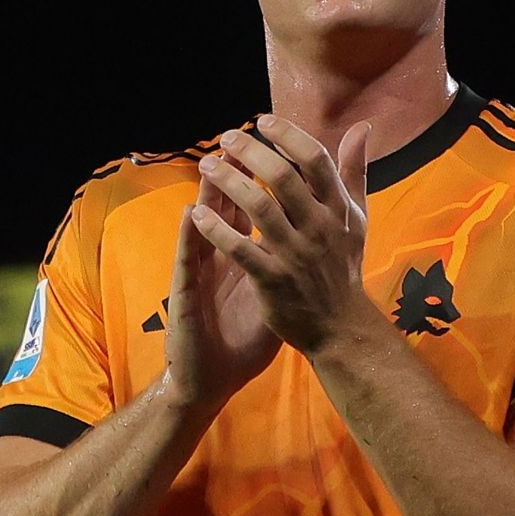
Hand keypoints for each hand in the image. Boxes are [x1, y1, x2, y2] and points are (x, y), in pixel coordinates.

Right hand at [161, 163, 281, 416]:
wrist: (214, 377)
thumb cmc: (244, 335)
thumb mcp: (278, 293)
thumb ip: (298, 259)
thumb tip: (328, 236)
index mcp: (242, 251)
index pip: (252, 205)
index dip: (265, 180)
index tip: (281, 151)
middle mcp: (219, 254)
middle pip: (226, 204)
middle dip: (236, 173)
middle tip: (242, 139)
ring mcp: (201, 271)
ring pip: (203, 223)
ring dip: (208, 194)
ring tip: (213, 161)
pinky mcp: (186, 293)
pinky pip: (188, 260)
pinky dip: (192, 236)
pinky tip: (192, 214)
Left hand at [190, 115, 373, 354]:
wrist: (340, 325)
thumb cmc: (344, 265)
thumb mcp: (356, 216)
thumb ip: (355, 171)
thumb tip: (362, 127)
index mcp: (338, 209)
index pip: (315, 160)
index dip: (288, 136)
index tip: (262, 121)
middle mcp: (320, 228)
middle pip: (283, 179)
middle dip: (251, 152)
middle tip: (226, 138)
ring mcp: (297, 255)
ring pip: (259, 209)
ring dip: (229, 183)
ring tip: (206, 166)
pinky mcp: (274, 281)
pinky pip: (241, 250)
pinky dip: (217, 230)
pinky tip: (197, 213)